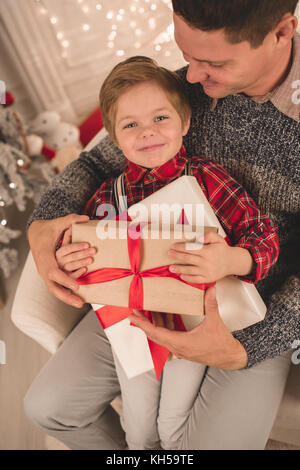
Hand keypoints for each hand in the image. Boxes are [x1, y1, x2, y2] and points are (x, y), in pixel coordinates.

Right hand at [27, 214, 90, 307]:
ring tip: (80, 304)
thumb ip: (71, 220)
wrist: (35, 233)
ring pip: (54, 290)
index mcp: (45, 257)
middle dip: (66, 296)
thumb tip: (85, 217)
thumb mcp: (57, 223)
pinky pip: (56, 287)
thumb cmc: (47, 229)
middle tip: (80, 303)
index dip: (65, 280)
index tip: (76, 286)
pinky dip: (65, 294)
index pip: (54, 272)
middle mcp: (44, 267)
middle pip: (53, 286)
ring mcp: (45, 273)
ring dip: (67, 298)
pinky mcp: (49, 275)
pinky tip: (76, 299)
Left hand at [128, 286, 247, 369]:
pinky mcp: (184, 348)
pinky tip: (166, 315)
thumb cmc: (221, 344)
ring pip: (162, 335)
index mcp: (181, 343)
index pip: (156, 332)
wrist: (230, 357)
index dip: (142, 324)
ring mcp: (180, 349)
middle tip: (135, 311)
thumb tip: (210, 289)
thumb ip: (211, 304)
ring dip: (155, 323)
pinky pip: (170, 336)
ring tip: (147, 310)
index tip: (132, 317)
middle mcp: (177, 348)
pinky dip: (165, 325)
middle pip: (155, 334)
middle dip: (144, 322)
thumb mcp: (214, 322)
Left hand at [168, 231, 252, 282]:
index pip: (191, 249)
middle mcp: (207, 262)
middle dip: (177, 256)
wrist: (233, 262)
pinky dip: (188, 278)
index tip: (173, 246)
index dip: (180, 247)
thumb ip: (208, 235)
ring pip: (190, 270)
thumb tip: (199, 237)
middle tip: (169, 254)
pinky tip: (181, 276)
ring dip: (179, 269)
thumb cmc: (223, 250)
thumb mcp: (218, 238)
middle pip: (188, 259)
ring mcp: (207, 271)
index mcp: (208, 251)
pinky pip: (196, 279)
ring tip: (171, 267)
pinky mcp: (208, 278)